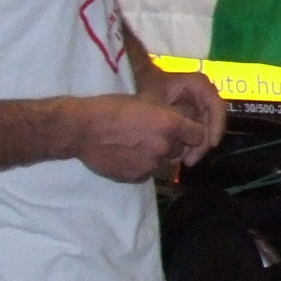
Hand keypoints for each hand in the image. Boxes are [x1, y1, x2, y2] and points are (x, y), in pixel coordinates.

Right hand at [72, 94, 219, 181]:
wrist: (81, 129)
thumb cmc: (111, 108)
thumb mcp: (145, 103)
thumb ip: (167, 116)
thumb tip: (182, 125)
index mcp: (170, 124)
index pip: (199, 135)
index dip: (192, 132)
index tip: (184, 130)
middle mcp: (165, 146)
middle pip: (181, 150)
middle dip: (173, 144)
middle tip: (153, 136)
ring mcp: (151, 165)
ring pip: (165, 163)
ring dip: (158, 156)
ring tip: (138, 145)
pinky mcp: (137, 177)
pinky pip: (148, 173)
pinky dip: (142, 166)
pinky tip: (127, 156)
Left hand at [153, 69, 228, 162]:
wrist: (137, 81)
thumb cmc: (145, 89)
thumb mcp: (156, 102)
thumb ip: (175, 120)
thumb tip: (194, 139)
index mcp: (199, 84)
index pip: (217, 105)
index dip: (216, 126)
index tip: (211, 144)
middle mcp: (204, 93)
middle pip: (214, 120)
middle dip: (205, 142)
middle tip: (191, 160)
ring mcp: (200, 104)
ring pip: (208, 128)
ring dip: (199, 146)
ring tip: (186, 161)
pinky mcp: (196, 114)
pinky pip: (200, 130)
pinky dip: (193, 143)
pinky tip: (183, 155)